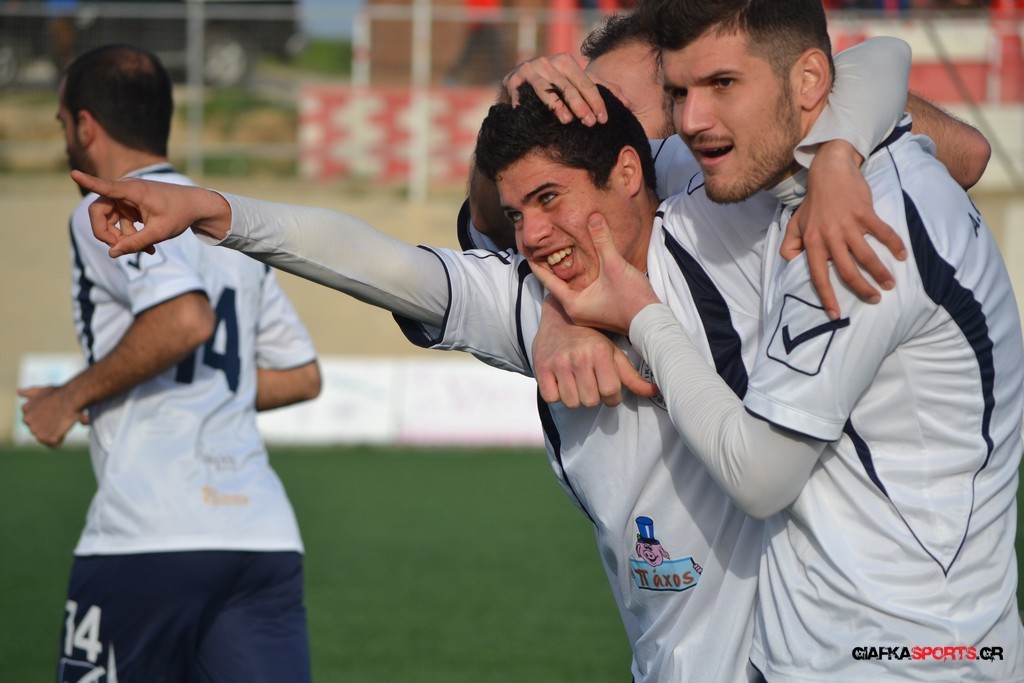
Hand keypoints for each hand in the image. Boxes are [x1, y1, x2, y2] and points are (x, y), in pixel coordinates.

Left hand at [18, 386, 87, 447]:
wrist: (69, 398)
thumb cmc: (59, 394)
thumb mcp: (41, 390)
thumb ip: (29, 392)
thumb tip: (19, 392)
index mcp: (26, 410)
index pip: (32, 420)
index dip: (44, 418)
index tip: (53, 415)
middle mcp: (27, 421)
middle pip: (38, 429)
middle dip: (48, 427)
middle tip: (60, 419)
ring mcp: (36, 430)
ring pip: (45, 438)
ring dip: (54, 434)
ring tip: (63, 425)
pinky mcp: (45, 437)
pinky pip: (53, 444)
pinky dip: (60, 440)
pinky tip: (65, 431)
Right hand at [71, 170, 230, 257]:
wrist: (195, 206)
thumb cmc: (180, 214)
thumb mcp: (159, 232)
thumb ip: (136, 243)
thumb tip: (112, 253)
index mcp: (133, 190)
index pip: (105, 186)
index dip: (88, 182)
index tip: (74, 173)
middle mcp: (125, 190)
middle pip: (99, 212)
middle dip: (107, 233)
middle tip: (120, 248)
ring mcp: (126, 198)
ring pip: (110, 221)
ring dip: (123, 238)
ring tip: (147, 250)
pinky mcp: (129, 206)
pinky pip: (120, 223)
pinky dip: (131, 236)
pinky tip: (149, 248)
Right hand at [502, 53, 617, 125]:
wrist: (518, 86)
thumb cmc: (553, 88)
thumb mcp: (577, 86)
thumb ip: (601, 90)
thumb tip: (629, 103)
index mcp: (566, 62)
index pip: (586, 83)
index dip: (596, 101)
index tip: (604, 119)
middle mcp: (548, 63)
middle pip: (568, 86)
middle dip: (580, 106)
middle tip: (590, 123)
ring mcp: (529, 70)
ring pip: (546, 89)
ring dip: (557, 105)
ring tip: (567, 120)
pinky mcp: (513, 80)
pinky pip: (520, 95)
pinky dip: (525, 105)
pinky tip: (531, 118)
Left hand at [530, 213, 659, 335]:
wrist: (652, 321)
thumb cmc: (632, 298)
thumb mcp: (614, 265)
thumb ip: (602, 240)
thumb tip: (593, 216)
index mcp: (573, 303)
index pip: (548, 281)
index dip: (537, 265)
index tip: (527, 252)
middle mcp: (576, 312)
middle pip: (556, 286)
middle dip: (549, 268)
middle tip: (540, 251)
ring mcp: (586, 315)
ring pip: (569, 291)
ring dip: (564, 275)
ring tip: (556, 257)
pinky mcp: (596, 313)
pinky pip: (580, 294)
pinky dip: (576, 281)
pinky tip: (579, 270)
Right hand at [533, 296, 656, 407]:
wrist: (559, 318)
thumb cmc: (592, 339)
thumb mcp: (613, 353)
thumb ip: (632, 376)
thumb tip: (657, 391)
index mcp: (600, 352)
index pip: (611, 393)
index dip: (612, 397)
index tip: (608, 390)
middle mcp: (579, 357)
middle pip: (590, 401)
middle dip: (593, 397)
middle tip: (590, 383)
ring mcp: (558, 362)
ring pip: (572, 403)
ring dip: (575, 398)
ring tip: (576, 382)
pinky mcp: (541, 367)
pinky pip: (551, 398)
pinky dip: (557, 395)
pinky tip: (561, 382)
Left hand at [782, 140, 906, 319]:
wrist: (830, 172)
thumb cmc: (814, 202)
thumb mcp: (795, 224)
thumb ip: (790, 246)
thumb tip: (791, 265)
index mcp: (812, 243)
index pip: (818, 276)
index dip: (826, 297)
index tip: (835, 315)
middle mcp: (829, 237)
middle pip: (847, 271)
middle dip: (862, 289)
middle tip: (874, 300)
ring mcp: (848, 225)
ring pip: (866, 256)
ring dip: (880, 273)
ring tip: (889, 284)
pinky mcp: (864, 213)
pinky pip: (882, 233)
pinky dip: (894, 245)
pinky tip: (902, 255)